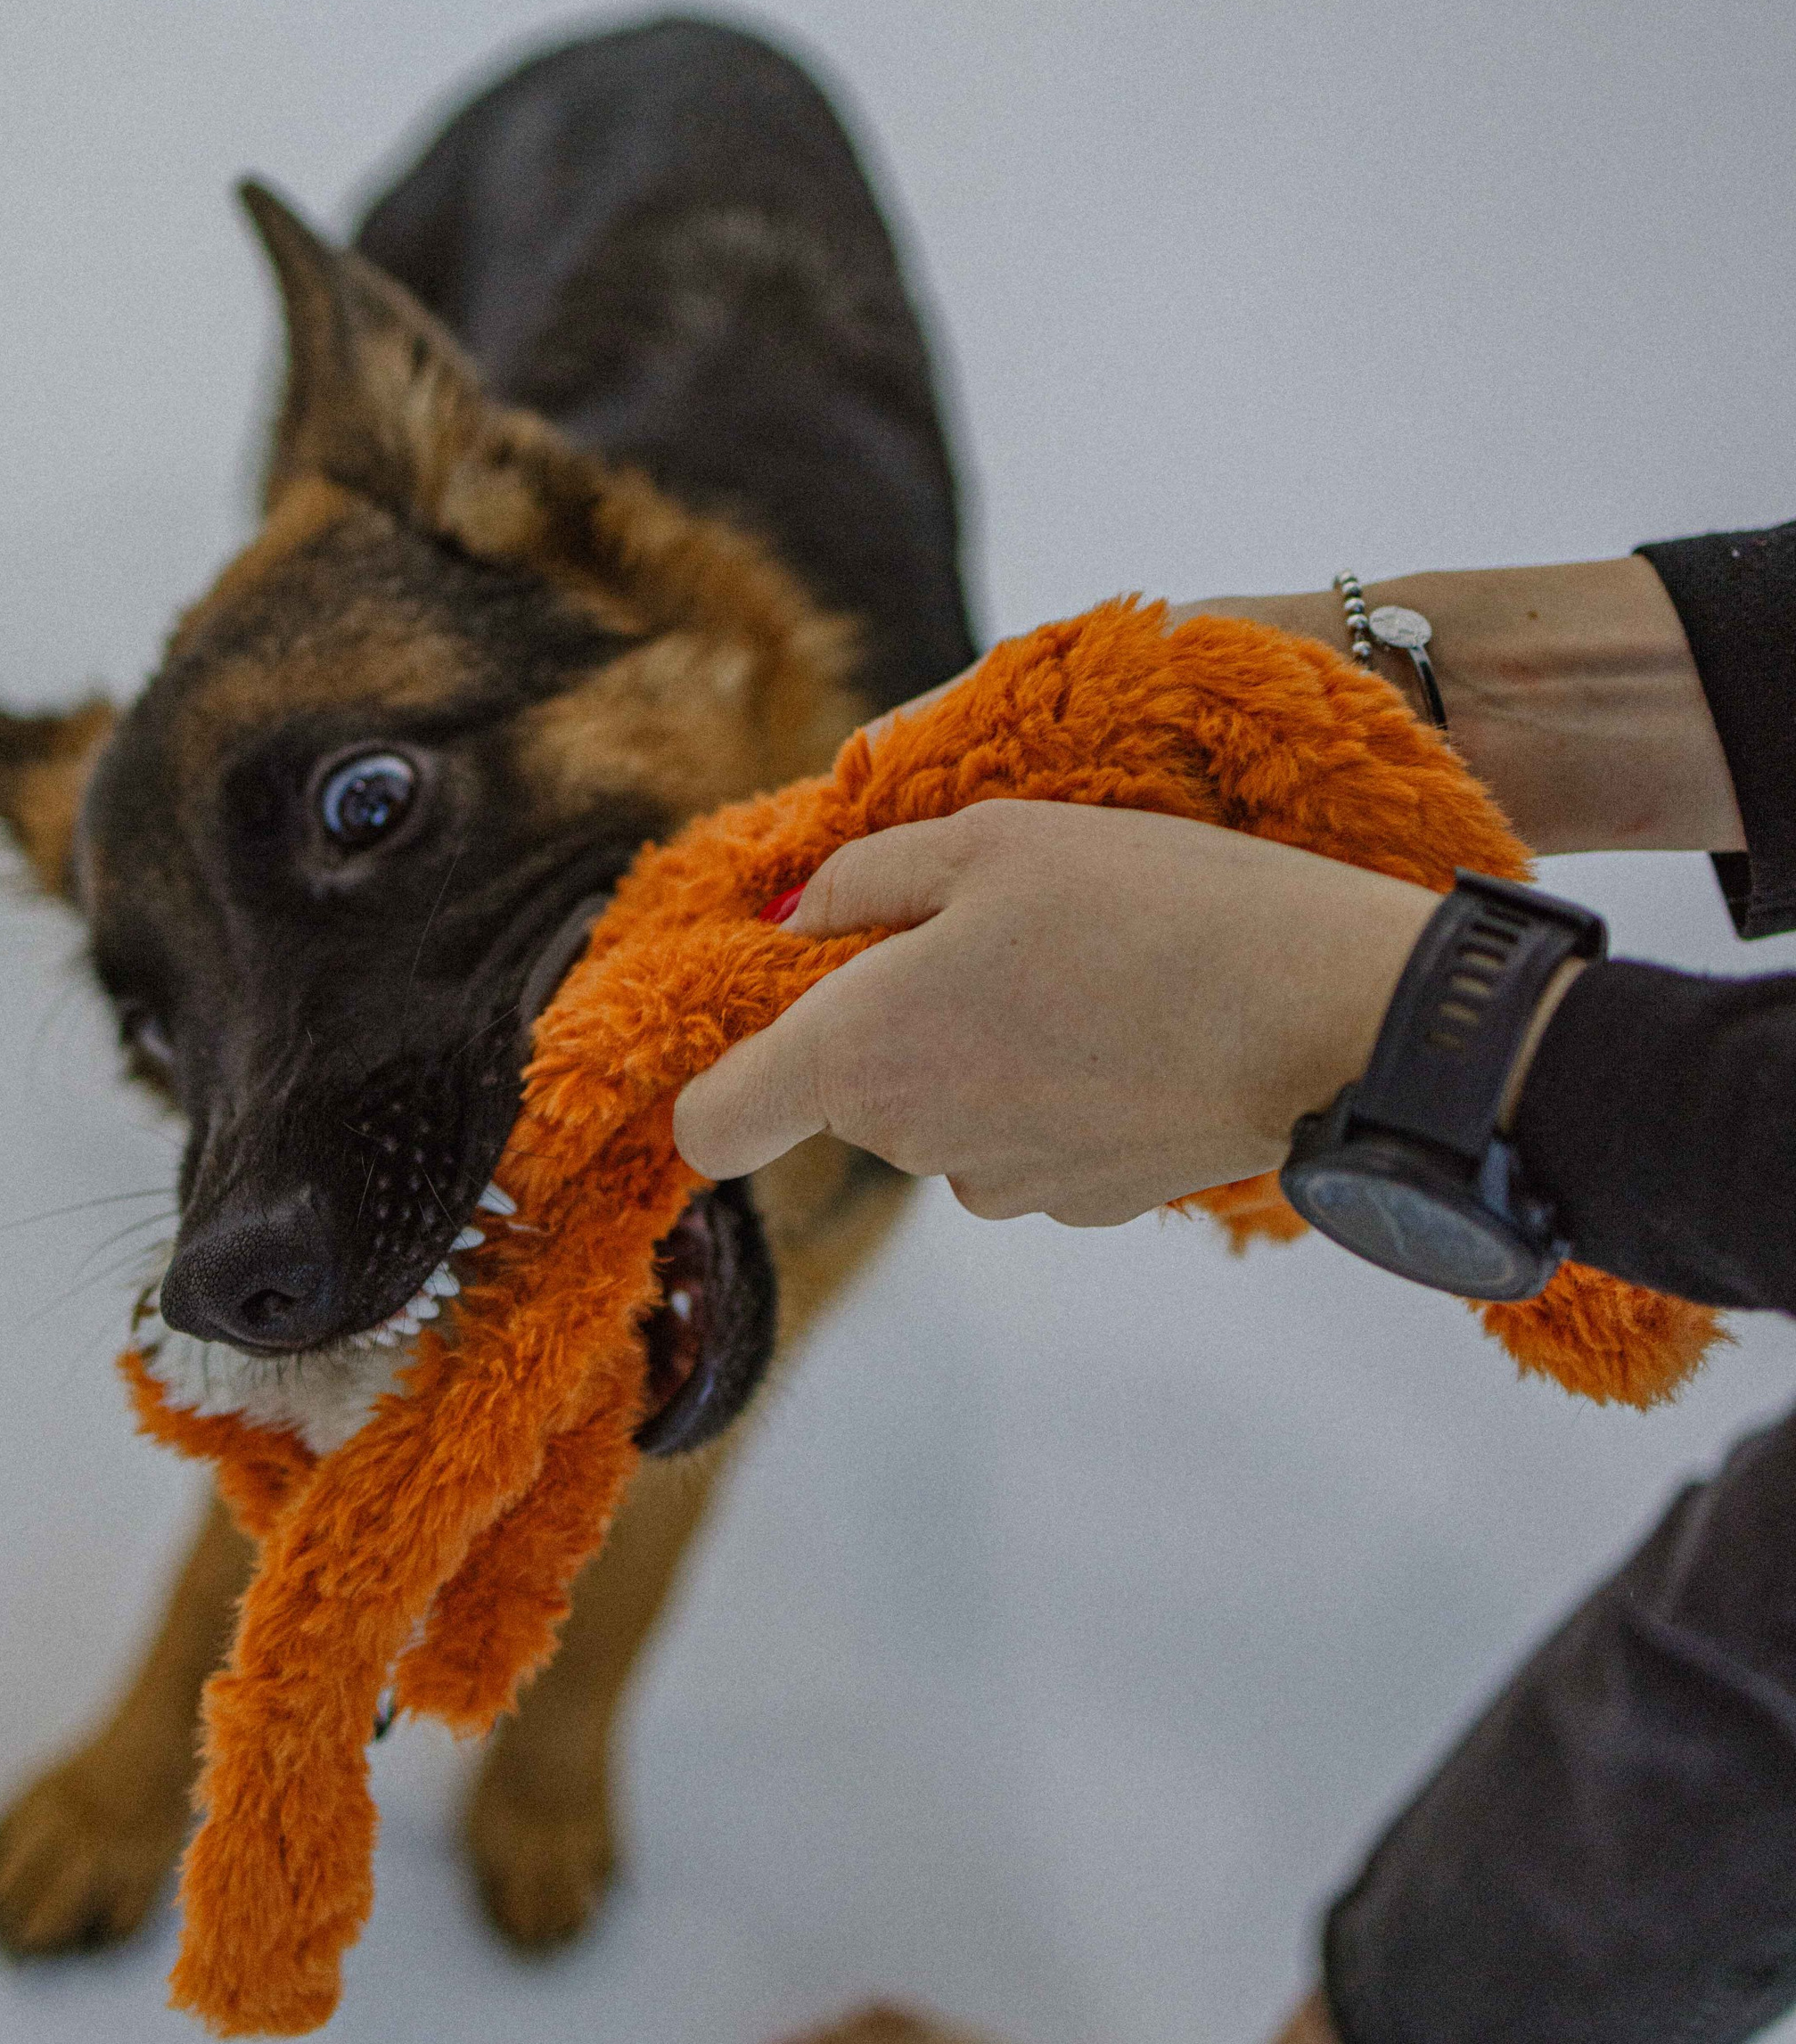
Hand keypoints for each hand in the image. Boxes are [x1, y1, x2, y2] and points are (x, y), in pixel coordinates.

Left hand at [672, 801, 1439, 1222]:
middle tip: (988, 930)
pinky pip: (1026, 1137)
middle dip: (889, 1017)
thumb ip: (864, 883)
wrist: (1329, 1015)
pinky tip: (1130, 1022)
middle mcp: (913, 1144)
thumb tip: (798, 924)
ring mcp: (1001, 1187)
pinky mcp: (1084, 1204)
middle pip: (849, 1092)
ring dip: (979, 1048)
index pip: (714, 1124)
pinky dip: (1055, 1086)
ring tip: (1078, 968)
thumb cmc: (1154, 905)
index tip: (773, 1016)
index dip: (722, 1074)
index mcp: (861, 1054)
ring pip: (943, 1112)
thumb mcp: (989, 838)